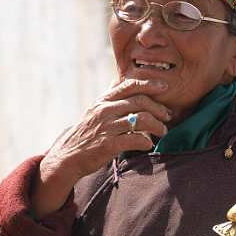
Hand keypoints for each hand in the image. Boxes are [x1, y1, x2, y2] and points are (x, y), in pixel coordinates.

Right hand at [31, 78, 171, 216]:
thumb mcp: (94, 110)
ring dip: (157, 126)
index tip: (165, 87)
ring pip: (141, 119)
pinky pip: (135, 140)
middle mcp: (104, 111)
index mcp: (103, 101)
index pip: (129, 85)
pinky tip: (148, 144)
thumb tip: (118, 80)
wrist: (68, 156)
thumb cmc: (86, 133)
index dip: (149, 84)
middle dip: (158, 108)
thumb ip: (108, 96)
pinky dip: (146, 142)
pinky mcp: (108, 144)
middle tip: (167, 116)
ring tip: (162, 132)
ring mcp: (106, 127)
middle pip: (140, 101)